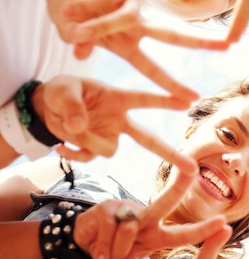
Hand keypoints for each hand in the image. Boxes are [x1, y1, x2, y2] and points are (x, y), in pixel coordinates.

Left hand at [34, 75, 191, 161]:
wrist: (47, 108)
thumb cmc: (62, 91)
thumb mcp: (62, 91)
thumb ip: (72, 107)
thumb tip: (79, 128)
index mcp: (117, 99)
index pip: (144, 100)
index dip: (165, 100)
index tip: (189, 100)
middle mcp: (120, 120)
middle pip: (149, 139)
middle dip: (170, 153)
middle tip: (191, 167)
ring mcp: (110, 136)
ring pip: (109, 151)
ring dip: (88, 143)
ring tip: (68, 127)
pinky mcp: (96, 148)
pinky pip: (90, 158)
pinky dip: (73, 154)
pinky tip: (60, 146)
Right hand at [67, 2, 243, 102]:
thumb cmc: (69, 10)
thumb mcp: (72, 34)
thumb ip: (79, 43)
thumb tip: (80, 51)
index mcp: (127, 43)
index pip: (153, 69)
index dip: (170, 85)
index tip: (193, 98)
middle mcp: (136, 24)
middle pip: (172, 35)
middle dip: (199, 42)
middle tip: (227, 46)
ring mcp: (132, 3)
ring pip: (125, 18)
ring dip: (98, 27)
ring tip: (74, 31)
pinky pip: (104, 0)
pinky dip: (84, 6)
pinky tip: (69, 6)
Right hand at [74, 162, 213, 258]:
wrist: (83, 240)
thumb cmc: (113, 251)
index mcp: (158, 233)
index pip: (184, 233)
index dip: (203, 229)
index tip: (224, 223)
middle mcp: (147, 217)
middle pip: (165, 201)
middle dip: (179, 186)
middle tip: (192, 169)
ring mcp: (126, 210)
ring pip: (129, 232)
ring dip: (116, 254)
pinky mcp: (106, 209)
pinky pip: (108, 232)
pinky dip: (103, 250)